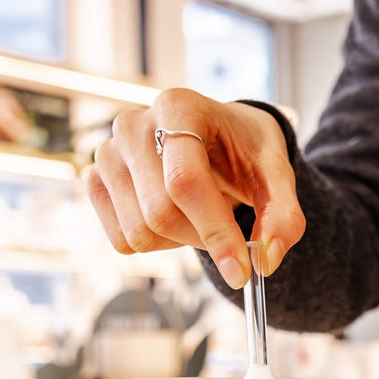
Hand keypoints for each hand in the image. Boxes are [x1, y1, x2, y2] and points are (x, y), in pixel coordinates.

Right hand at [84, 88, 304, 288]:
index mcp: (179, 107)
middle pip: (160, 214)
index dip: (214, 231)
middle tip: (228, 228)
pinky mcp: (95, 181)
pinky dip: (155, 243)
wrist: (216, 136)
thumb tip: (267, 260)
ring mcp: (107, 153)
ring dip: (180, 241)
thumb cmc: (244, 151)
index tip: (242, 271)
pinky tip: (173, 216)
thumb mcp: (276, 174)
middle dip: (203, 238)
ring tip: (199, 212)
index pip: (185, 181)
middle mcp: (133, 124)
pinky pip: (122, 240)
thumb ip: (283, 215)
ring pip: (139, 233)